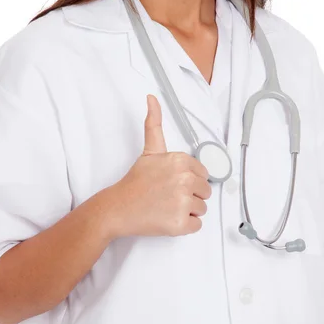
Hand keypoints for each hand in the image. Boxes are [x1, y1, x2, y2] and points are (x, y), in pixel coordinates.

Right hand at [110, 95, 211, 236]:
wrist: (118, 208)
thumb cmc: (135, 182)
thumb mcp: (149, 151)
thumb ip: (154, 124)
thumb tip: (152, 98)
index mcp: (181, 161)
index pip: (203, 174)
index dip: (189, 180)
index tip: (171, 182)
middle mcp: (184, 180)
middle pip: (205, 192)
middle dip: (189, 195)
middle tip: (168, 196)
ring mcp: (183, 203)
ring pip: (202, 209)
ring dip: (187, 211)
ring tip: (166, 207)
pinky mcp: (180, 224)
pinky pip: (196, 225)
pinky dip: (184, 226)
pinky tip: (167, 218)